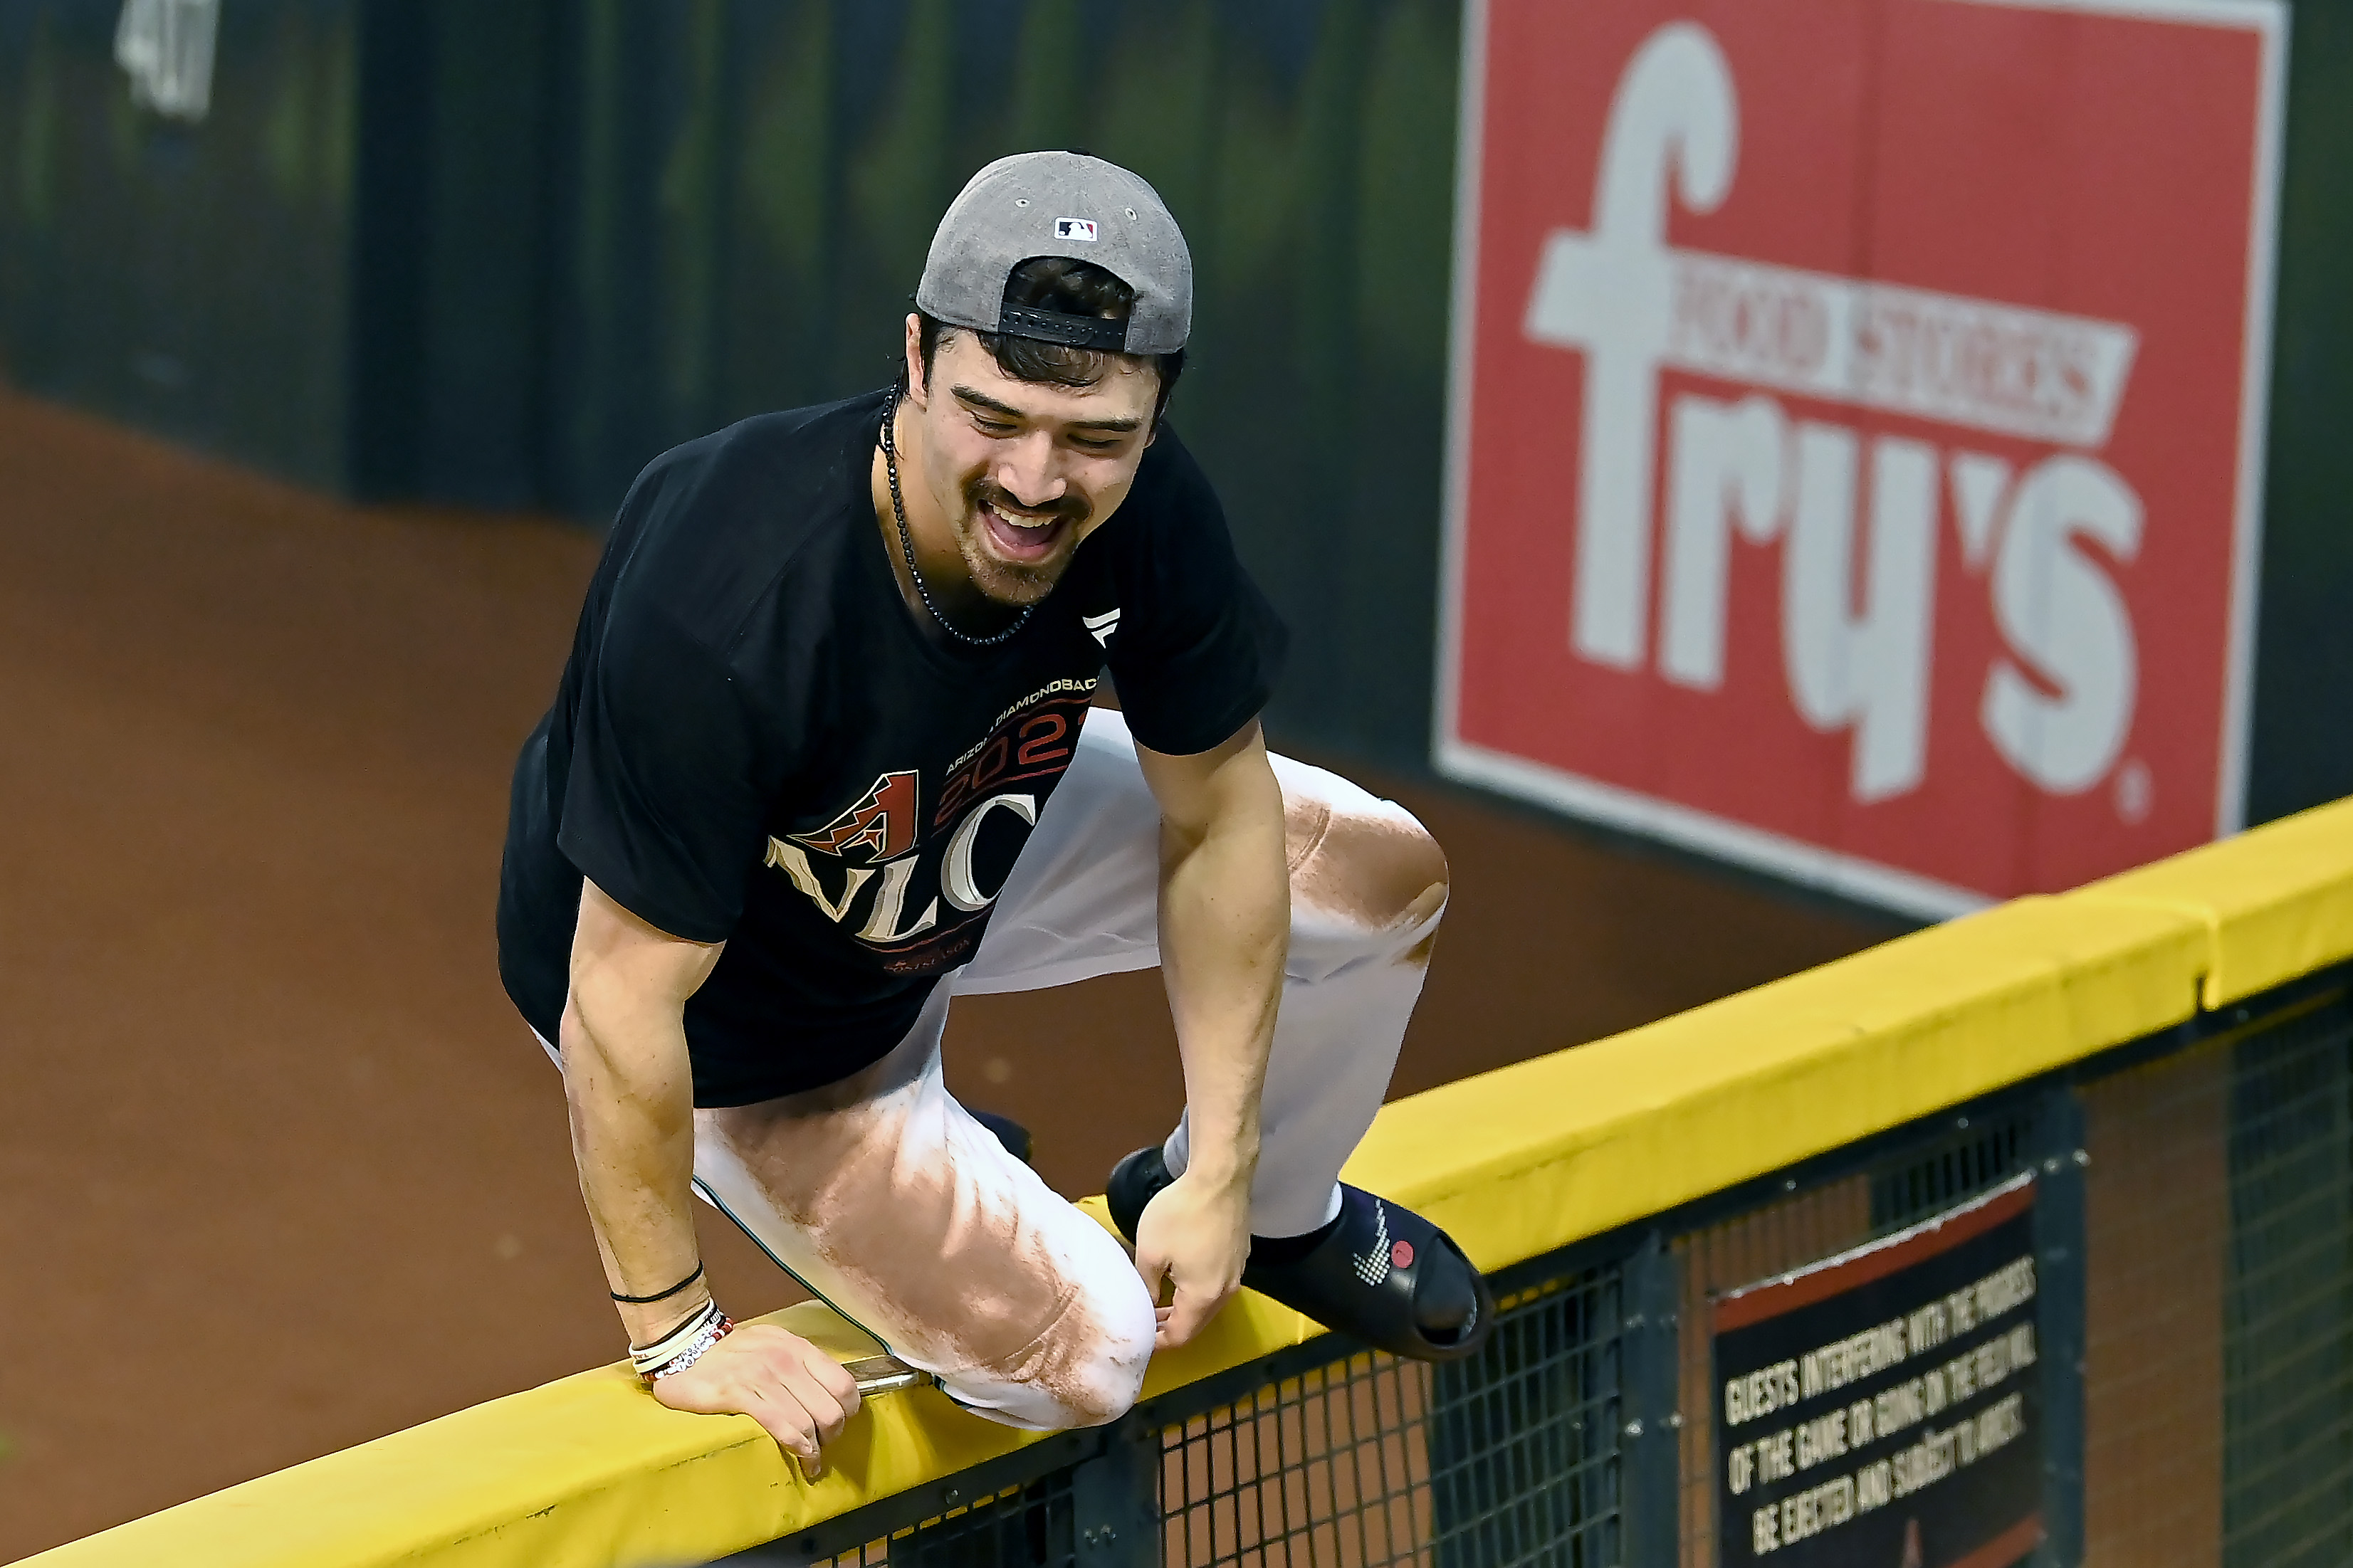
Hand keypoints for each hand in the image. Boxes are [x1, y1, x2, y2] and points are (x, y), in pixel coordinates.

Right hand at [648, 1323, 862, 1479]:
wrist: (687, 1349)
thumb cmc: (736, 1353)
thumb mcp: (774, 1346)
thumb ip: (801, 1364)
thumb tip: (830, 1394)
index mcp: (798, 1348)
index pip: (843, 1383)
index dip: (848, 1410)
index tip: (840, 1424)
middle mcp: (785, 1359)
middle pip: (830, 1409)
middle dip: (831, 1435)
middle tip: (823, 1446)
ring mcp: (762, 1376)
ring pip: (807, 1422)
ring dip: (814, 1450)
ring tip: (811, 1461)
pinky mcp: (738, 1394)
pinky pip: (779, 1426)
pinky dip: (794, 1447)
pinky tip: (798, 1458)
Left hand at [1133, 1168, 1251, 1349]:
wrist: (1220, 1176)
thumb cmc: (1181, 1214)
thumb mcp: (1149, 1252)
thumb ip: (1145, 1286)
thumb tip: (1147, 1304)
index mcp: (1203, 1297)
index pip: (1180, 1336)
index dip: (1157, 1341)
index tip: (1137, 1336)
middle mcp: (1226, 1292)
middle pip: (1197, 1324)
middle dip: (1170, 1326)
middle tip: (1144, 1318)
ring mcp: (1237, 1273)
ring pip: (1208, 1305)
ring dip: (1183, 1307)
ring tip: (1158, 1298)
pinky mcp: (1239, 1256)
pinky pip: (1216, 1285)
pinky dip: (1196, 1290)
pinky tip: (1179, 1275)